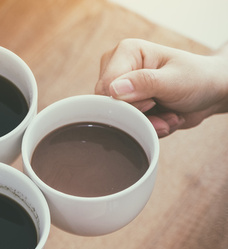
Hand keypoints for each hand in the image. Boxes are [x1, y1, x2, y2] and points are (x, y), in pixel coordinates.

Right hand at [94, 39, 227, 136]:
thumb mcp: (174, 80)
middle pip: (109, 104)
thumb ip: (144, 83)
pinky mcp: (126, 103)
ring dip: (146, 124)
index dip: (126, 102)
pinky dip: (147, 127)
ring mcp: (121, 87)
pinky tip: (164, 119)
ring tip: (168, 116)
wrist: (211, 92)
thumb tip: (113, 90)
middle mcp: (117, 68)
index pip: (106, 87)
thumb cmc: (198, 78)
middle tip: (164, 115)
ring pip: (117, 118)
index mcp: (126, 52)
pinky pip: (126, 124)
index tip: (152, 103)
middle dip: (139, 116)